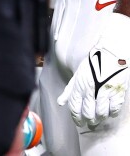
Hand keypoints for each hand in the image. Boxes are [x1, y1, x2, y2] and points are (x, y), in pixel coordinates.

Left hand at [58, 12, 129, 127]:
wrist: (110, 54)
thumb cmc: (92, 64)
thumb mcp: (77, 75)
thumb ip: (70, 90)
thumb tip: (60, 102)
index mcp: (79, 85)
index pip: (75, 107)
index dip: (76, 118)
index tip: (78, 122)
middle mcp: (91, 90)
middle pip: (88, 112)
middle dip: (88, 120)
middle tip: (90, 124)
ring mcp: (105, 92)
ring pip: (101, 113)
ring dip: (100, 119)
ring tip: (99, 120)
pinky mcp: (117, 92)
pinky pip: (115, 109)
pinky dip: (112, 114)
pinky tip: (110, 114)